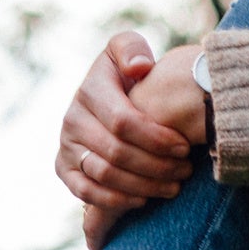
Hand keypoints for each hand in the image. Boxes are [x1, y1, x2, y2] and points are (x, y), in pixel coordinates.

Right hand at [57, 33, 207, 249]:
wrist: (106, 97)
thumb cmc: (128, 75)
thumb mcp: (128, 49)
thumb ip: (131, 49)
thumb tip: (139, 69)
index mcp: (90, 90)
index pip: (123, 122)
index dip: (155, 138)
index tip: (184, 146)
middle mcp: (72, 118)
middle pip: (116, 152)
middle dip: (156, 165)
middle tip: (185, 170)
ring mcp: (65, 145)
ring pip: (104, 175)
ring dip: (143, 185)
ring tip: (173, 186)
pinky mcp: (63, 168)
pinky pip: (85, 192)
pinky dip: (116, 200)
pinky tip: (144, 199)